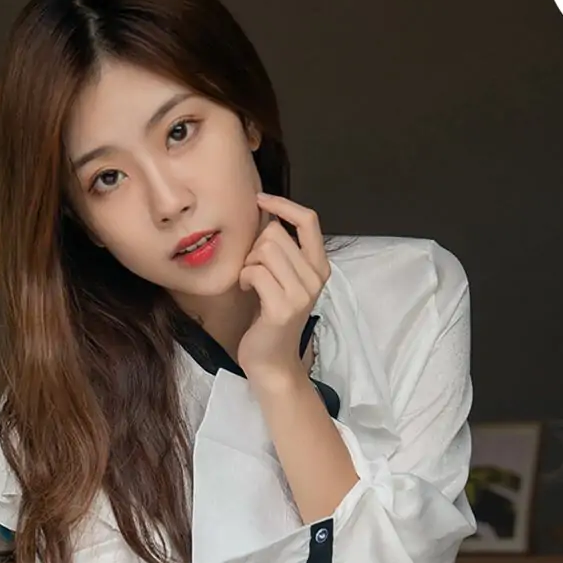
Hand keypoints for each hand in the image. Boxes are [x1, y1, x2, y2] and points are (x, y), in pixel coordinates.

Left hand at [236, 193, 331, 386]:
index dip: (282, 204)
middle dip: (255, 247)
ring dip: (248, 264)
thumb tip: (264, 212)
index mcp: (319, 267)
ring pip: (265, 249)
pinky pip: (255, 271)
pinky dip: (243, 278)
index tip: (260, 200)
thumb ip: (282, 250)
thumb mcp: (283, 279)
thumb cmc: (270, 319)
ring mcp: (301, 293)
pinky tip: (247, 292)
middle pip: (276, 233)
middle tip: (253, 271)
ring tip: (250, 283)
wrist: (271, 363)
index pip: (308, 220)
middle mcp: (315, 278)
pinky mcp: (283, 307)